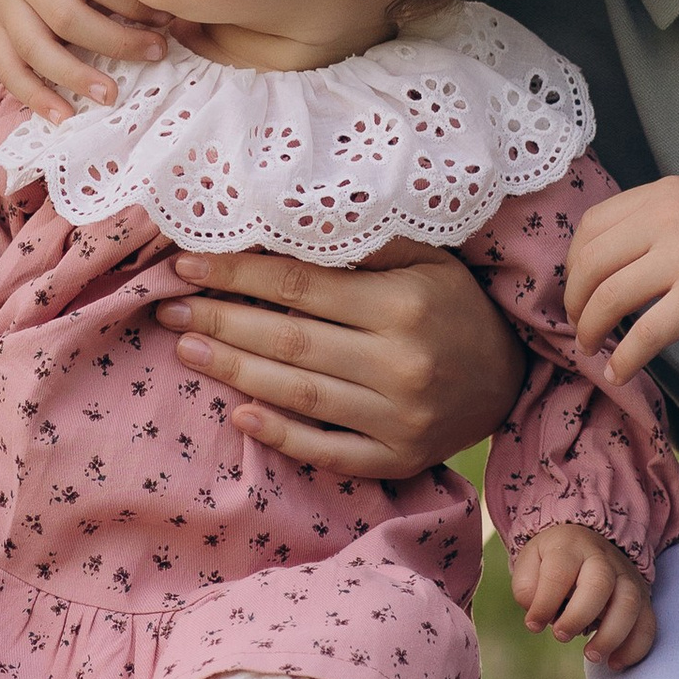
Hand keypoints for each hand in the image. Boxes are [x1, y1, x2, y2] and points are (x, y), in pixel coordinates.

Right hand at [0, 0, 167, 118]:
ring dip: (75, 76)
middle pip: (66, 16)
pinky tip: (63, 115)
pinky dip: (33, 96)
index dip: (132, 4)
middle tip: (155, 53)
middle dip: (115, 42)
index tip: (165, 20)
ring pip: (34, 46)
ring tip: (110, 96)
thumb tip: (164, 1)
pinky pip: (8, 68)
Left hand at [155, 240, 526, 476]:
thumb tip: (282, 217)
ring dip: (234, 371)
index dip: (237, 274)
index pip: (300, 286)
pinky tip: (238, 415)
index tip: (187, 264)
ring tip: (187, 347)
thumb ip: (362, 242)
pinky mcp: (398, 460)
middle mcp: (401, 365)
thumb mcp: (424, 256)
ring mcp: (400, 420)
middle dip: (221, 321)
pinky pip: (328, 453)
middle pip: (289, 343)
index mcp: (404, 305)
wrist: (511, 377)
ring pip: (299, 395)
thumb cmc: (452, 303)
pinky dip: (281, 436)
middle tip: (168, 307)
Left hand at [509, 522, 655, 668]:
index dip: (545, 603)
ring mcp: (626, 577)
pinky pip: (647, 623)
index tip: (533, 624)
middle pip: (600, 584)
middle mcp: (603, 558)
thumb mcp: (531, 562)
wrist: (587, 543)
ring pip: (629, 604)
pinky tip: (614, 663)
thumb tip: (536, 615)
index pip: (559, 573)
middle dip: (578, 616)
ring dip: (610, 636)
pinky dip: (635, 647)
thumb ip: (527, 587)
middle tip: (560, 636)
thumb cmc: (554, 560)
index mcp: (570, 546)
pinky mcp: (642, 597)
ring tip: (591, 656)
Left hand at [565, 176, 678, 378]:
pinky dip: (625, 358)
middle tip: (577, 327)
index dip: (573, 265)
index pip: (591, 226)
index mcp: (662, 194)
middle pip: (589, 263)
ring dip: (589, 329)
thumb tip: (627, 262)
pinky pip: (645, 332)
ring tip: (592, 350)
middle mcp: (664, 217)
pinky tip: (621, 373)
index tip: (577, 290)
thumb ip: (667, 224)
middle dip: (574, 301)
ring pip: (608, 297)